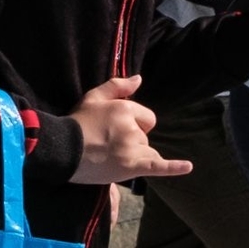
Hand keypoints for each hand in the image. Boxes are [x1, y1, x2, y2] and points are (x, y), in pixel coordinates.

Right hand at [66, 75, 188, 184]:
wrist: (60, 151)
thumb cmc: (76, 123)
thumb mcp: (93, 97)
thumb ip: (117, 86)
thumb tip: (139, 79)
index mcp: (125, 109)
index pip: (146, 118)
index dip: (132, 124)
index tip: (112, 129)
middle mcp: (132, 128)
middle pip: (145, 136)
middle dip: (131, 140)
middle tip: (106, 144)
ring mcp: (133, 149)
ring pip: (147, 151)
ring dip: (136, 154)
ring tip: (111, 157)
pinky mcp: (132, 167)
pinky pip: (159, 167)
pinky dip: (174, 168)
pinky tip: (188, 167)